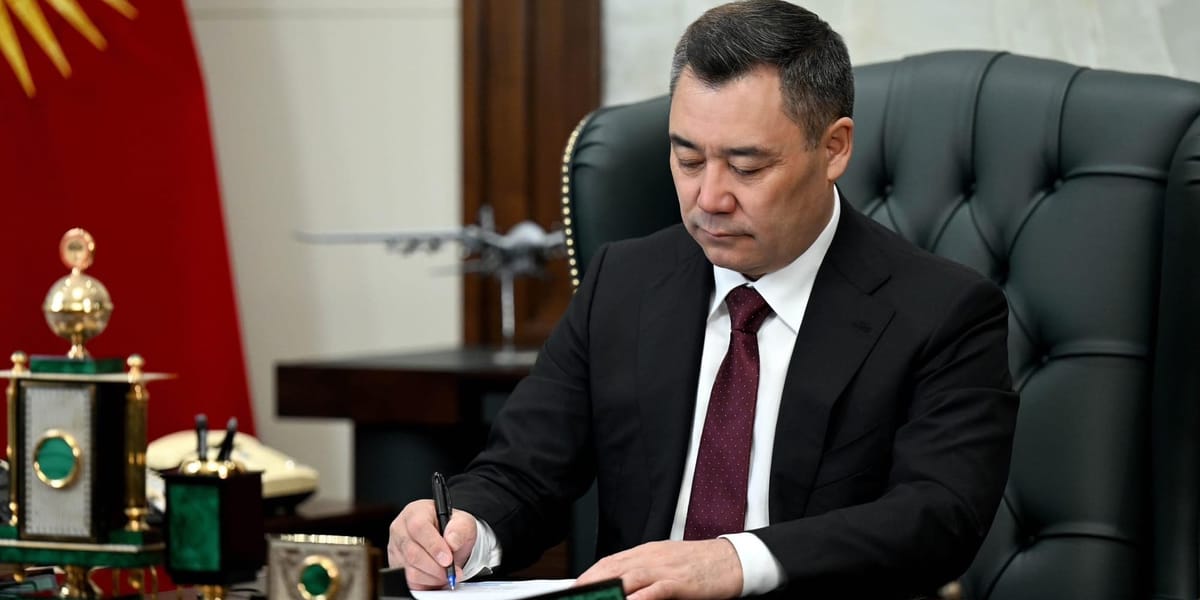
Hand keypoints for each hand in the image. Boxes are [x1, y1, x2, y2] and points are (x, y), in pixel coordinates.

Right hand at [387, 499, 477, 589]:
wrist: (448, 541)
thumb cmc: (451, 529)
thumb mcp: (464, 523)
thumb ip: (460, 529)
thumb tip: (451, 541)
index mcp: (415, 512)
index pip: (418, 527)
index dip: (434, 546)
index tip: (448, 559)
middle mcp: (400, 529)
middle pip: (412, 553)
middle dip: (436, 567)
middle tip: (451, 572)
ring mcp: (395, 548)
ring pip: (410, 570)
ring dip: (432, 577)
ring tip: (446, 574)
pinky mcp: (396, 566)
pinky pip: (409, 581)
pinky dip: (426, 584)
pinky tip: (436, 578)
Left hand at [575, 539, 742, 599]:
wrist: (733, 560)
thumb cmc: (701, 564)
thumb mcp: (668, 563)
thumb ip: (645, 571)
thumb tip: (622, 585)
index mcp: (648, 552)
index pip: (611, 561)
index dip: (590, 574)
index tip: (576, 586)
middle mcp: (652, 557)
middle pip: (614, 567)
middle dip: (591, 582)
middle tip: (575, 595)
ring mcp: (666, 568)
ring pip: (629, 577)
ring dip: (609, 590)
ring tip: (592, 599)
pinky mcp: (681, 581)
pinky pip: (656, 589)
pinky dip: (639, 597)